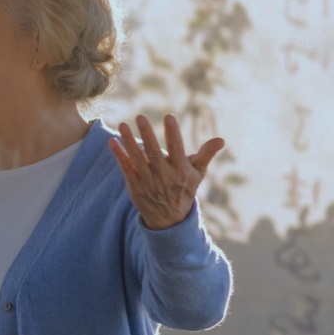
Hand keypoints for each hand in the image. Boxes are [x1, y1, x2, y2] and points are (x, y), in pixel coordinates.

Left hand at [109, 114, 225, 230]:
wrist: (169, 218)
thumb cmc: (184, 188)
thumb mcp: (198, 173)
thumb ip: (206, 154)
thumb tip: (221, 140)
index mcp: (181, 170)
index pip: (177, 148)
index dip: (173, 133)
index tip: (169, 117)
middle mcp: (164, 175)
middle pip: (154, 152)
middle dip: (147, 134)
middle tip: (140, 117)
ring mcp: (148, 181)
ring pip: (137, 158)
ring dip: (128, 141)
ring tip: (122, 125)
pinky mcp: (134, 186)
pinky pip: (125, 168)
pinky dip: (119, 155)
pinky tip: (113, 141)